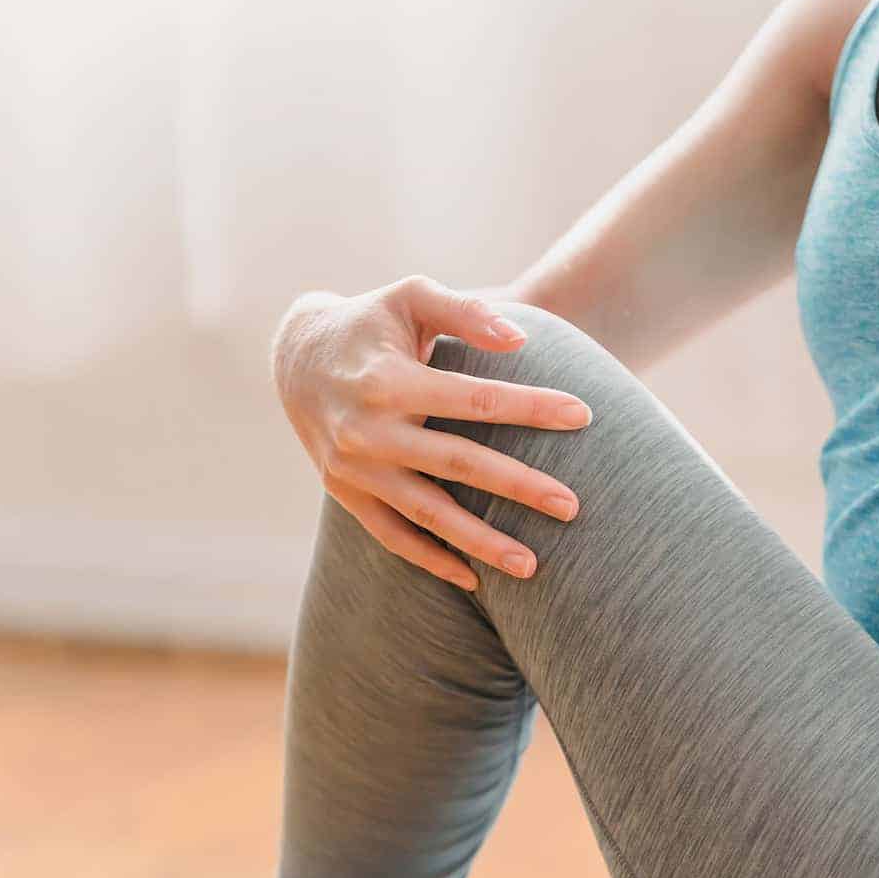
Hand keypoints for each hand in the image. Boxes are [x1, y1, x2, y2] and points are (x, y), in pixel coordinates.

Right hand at [271, 274, 590, 590]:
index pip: (474, 399)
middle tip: (572, 506)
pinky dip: (432, 560)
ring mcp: (354, 469)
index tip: (583, 415)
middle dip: (519, 486)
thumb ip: (466, 311)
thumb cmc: (369, 322)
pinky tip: (474, 580)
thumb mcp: (410, 297)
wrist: (295, 359)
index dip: (531, 407)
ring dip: (480, 541)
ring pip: (427, 513)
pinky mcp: (347, 493)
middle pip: (458, 463)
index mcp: (388, 380)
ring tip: (532, 565)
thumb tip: (521, 340)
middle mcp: (368, 431)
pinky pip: (393, 536)